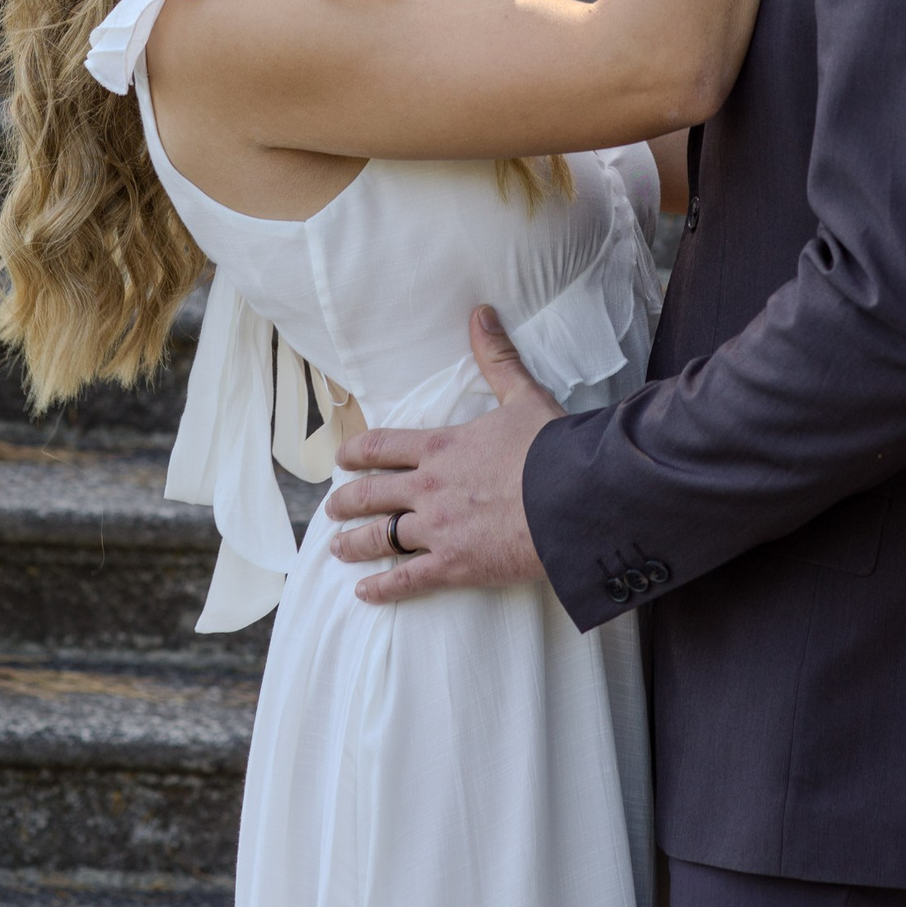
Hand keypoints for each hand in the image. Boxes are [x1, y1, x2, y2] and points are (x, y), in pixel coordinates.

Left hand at [325, 309, 561, 602]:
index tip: (341, 460)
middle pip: (371, 495)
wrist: (573, 498)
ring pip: (380, 538)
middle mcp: (429, 488)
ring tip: (338, 548)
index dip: (357, 453)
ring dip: (354, 544)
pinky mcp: (454, 565)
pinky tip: (365, 593)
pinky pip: (407, 580)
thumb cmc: (551, 448)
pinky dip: (382, 589)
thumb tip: (480, 313)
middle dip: (346, 501)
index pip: (382, 447)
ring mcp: (437, 529)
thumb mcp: (522, 396)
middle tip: (332, 508)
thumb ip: (496, 357)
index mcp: (441, 447)